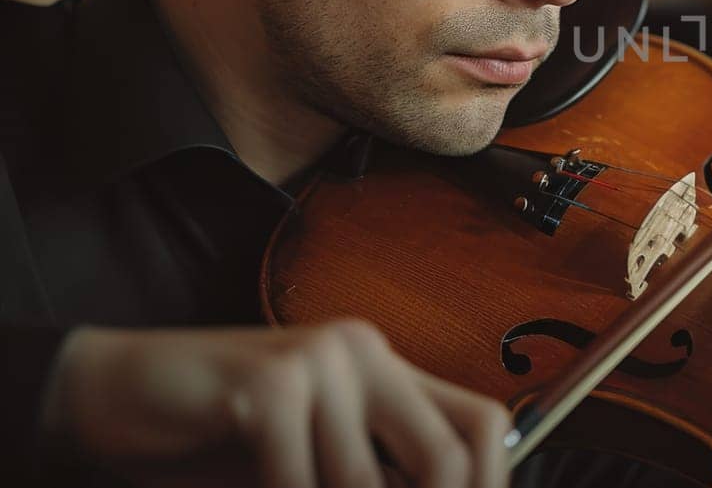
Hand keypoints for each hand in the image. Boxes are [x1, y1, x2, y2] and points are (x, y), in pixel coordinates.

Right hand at [41, 320, 510, 487]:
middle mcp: (364, 353)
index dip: (489, 486)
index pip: (482, 424)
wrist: (106, 397)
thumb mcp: (307, 467)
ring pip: (364, 483)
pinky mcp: (269, 380)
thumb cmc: (210, 441)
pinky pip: (299, 480)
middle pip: (449, 453)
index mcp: (384, 369)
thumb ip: (366, 478)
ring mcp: (320, 360)